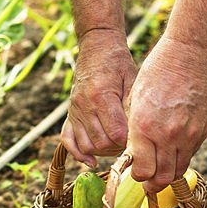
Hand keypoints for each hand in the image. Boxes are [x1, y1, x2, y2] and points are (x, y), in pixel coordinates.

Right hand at [62, 28, 136, 167]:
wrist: (96, 46)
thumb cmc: (118, 62)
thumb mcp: (132, 79)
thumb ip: (132, 106)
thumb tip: (138, 133)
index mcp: (102, 96)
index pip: (115, 133)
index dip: (128, 142)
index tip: (139, 140)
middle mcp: (85, 105)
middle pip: (101, 143)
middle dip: (117, 149)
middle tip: (129, 144)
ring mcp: (75, 110)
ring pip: (86, 145)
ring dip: (102, 152)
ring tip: (115, 147)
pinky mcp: (70, 113)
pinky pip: (67, 140)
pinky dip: (78, 154)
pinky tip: (91, 161)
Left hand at [126, 36, 206, 190]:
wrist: (191, 55)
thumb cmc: (158, 72)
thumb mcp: (135, 101)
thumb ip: (135, 132)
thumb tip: (134, 155)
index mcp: (145, 128)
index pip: (142, 171)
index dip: (137, 176)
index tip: (135, 171)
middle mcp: (168, 136)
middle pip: (162, 179)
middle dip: (152, 184)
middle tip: (147, 181)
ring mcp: (188, 135)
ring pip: (178, 172)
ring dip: (167, 175)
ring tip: (160, 169)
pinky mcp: (203, 132)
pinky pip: (190, 155)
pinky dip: (180, 159)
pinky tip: (173, 150)